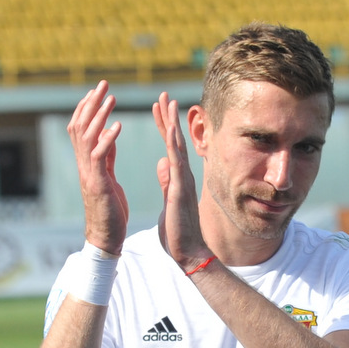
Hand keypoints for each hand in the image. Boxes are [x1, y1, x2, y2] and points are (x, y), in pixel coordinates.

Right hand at [68, 80, 127, 253]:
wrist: (106, 238)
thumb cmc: (110, 211)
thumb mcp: (108, 178)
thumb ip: (107, 157)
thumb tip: (110, 135)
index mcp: (88, 164)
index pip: (82, 129)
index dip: (88, 109)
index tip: (97, 91)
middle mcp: (84, 165)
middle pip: (81, 127)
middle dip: (92, 104)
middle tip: (103, 84)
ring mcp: (89, 174)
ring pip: (87, 137)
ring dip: (99, 115)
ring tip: (111, 98)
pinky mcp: (98, 184)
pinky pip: (100, 157)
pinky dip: (108, 140)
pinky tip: (117, 127)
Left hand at [152, 92, 211, 269]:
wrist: (190, 253)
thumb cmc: (179, 232)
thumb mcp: (168, 201)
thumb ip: (166, 182)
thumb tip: (161, 164)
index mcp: (178, 178)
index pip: (170, 146)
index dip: (164, 126)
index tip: (158, 107)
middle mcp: (184, 175)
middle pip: (175, 140)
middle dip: (168, 117)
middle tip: (163, 95)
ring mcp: (184, 181)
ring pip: (178, 146)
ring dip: (172, 123)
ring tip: (167, 102)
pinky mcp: (181, 189)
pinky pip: (177, 163)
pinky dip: (173, 145)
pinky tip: (169, 129)